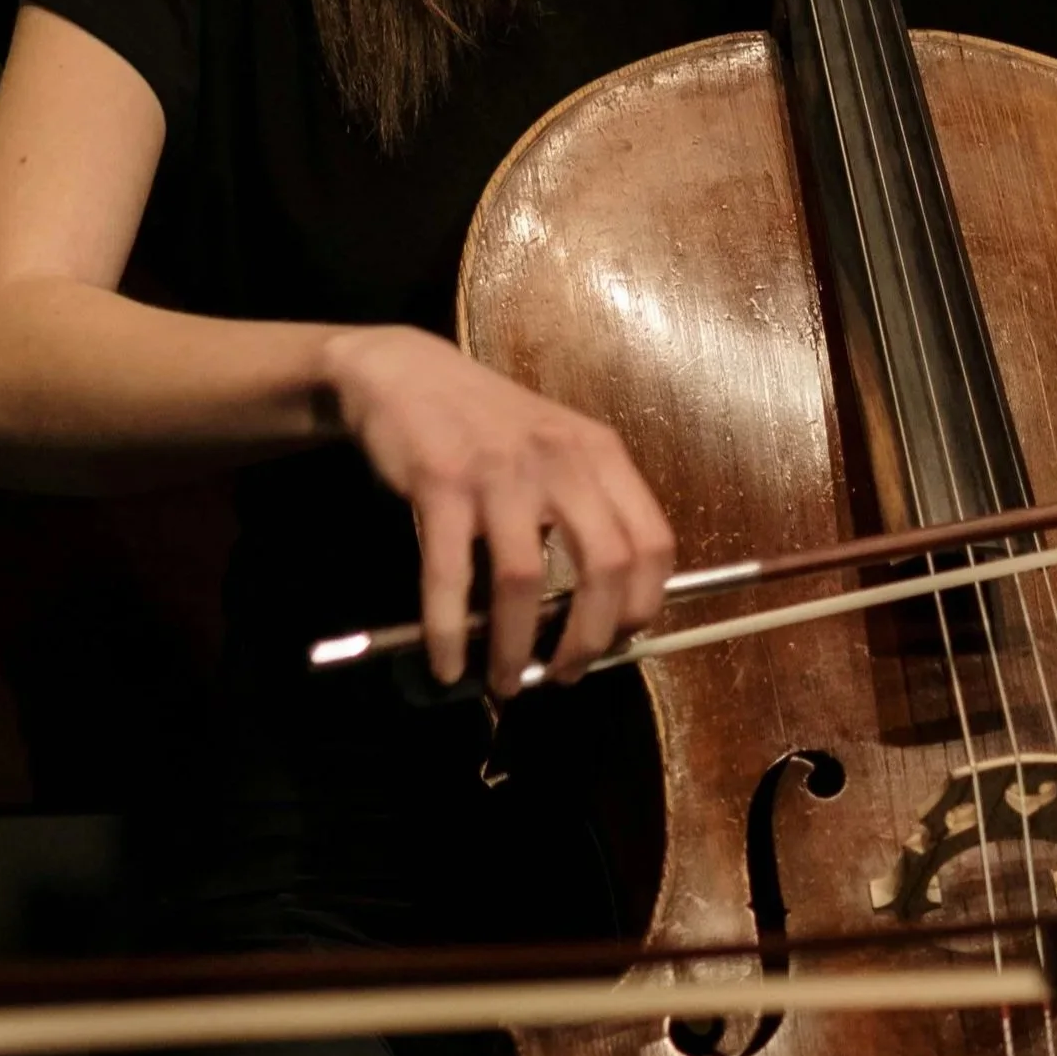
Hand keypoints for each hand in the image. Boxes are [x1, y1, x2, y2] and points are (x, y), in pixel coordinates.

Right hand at [321, 324, 674, 697]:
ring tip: (505, 682)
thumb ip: (582, 512)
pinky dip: (449, 631)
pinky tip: (446, 663)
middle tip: (564, 675)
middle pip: (604, 568)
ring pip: (524, 581)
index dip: (643, 605)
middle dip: (588, 639)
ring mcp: (501, 470)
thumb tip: (592, 615)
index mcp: (600, 454)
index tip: (617, 642)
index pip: (653, 543)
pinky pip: (451, 575)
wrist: (403, 373)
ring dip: (516, 647)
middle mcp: (561, 459)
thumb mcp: (554, 451)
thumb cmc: (484, 426)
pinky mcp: (441, 482)